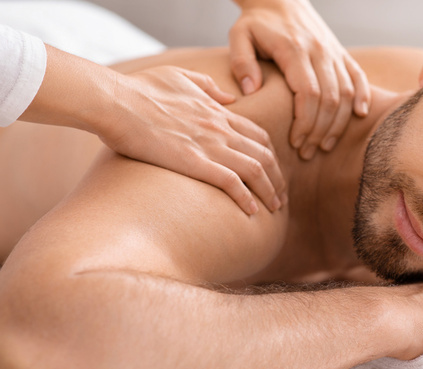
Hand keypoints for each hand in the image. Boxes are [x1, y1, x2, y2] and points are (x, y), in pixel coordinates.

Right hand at [101, 66, 285, 214]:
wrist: (115, 101)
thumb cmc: (140, 88)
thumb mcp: (179, 77)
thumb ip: (207, 86)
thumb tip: (230, 97)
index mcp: (217, 111)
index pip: (258, 135)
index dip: (270, 155)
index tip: (274, 170)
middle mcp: (220, 128)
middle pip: (264, 155)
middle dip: (278, 178)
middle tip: (282, 196)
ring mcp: (210, 145)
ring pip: (255, 170)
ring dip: (270, 191)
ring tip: (275, 208)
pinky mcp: (195, 162)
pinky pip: (232, 183)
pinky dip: (246, 198)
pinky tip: (252, 212)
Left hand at [229, 0, 370, 159]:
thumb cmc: (256, 23)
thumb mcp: (239, 35)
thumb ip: (242, 63)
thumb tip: (251, 91)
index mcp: (295, 50)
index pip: (308, 94)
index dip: (305, 123)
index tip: (294, 142)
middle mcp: (320, 51)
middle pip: (330, 100)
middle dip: (319, 131)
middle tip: (306, 152)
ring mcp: (334, 52)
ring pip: (347, 94)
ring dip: (338, 124)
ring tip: (324, 145)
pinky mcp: (342, 53)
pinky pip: (359, 78)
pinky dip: (363, 97)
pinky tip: (359, 117)